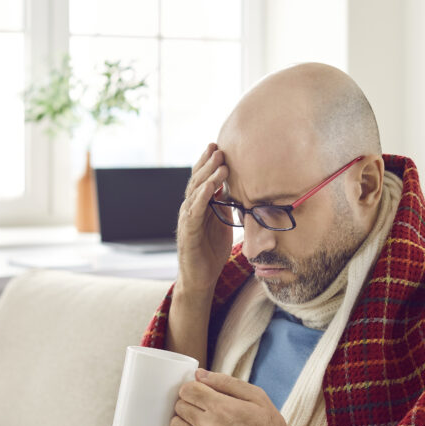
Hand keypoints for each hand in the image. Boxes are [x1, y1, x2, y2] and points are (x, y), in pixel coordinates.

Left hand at [170, 369, 319, 425]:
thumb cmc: (269, 425)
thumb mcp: (255, 395)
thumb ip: (226, 382)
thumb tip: (199, 374)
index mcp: (222, 407)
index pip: (187, 390)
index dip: (192, 387)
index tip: (200, 390)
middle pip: (180, 405)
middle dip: (188, 401)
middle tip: (201, 404)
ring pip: (175, 424)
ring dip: (183, 418)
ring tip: (197, 418)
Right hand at [176, 144, 233, 292]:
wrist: (201, 278)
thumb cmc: (211, 252)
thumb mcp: (223, 224)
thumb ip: (225, 207)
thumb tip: (236, 191)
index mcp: (199, 206)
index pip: (202, 179)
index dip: (209, 163)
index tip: (219, 146)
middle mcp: (190, 209)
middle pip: (197, 180)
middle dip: (208, 163)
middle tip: (218, 147)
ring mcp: (188, 220)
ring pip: (196, 192)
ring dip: (208, 176)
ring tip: (220, 162)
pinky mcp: (189, 232)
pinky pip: (195, 212)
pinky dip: (202, 197)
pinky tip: (210, 186)